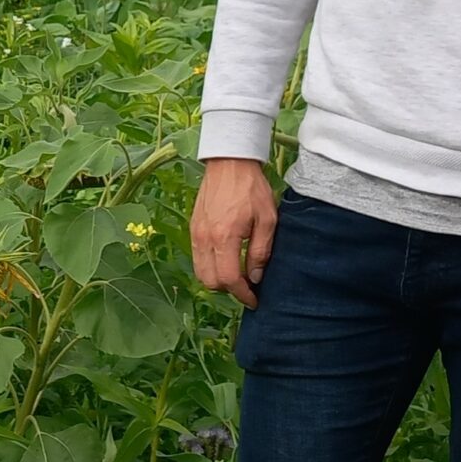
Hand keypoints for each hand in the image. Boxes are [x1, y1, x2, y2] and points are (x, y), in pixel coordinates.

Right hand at [190, 158, 275, 308]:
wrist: (229, 162)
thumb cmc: (252, 189)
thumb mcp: (267, 220)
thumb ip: (261, 251)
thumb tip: (254, 277)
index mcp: (225, 237)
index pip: (229, 279)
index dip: (243, 294)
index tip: (255, 299)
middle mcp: (205, 238)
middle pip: (210, 281)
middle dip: (229, 290)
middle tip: (247, 287)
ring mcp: (196, 233)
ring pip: (200, 272)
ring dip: (217, 280)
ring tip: (236, 275)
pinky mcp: (193, 228)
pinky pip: (197, 258)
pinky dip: (210, 266)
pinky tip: (226, 259)